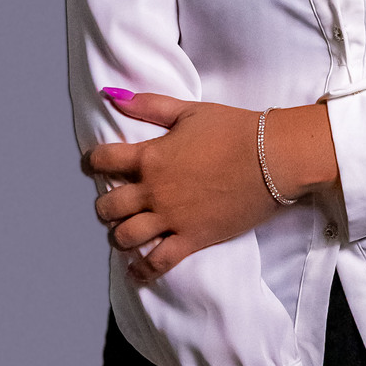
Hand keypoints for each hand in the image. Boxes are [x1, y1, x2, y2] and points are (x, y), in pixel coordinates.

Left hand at [82, 91, 337, 280]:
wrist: (273, 158)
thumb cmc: (235, 130)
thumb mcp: (190, 111)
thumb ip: (149, 105)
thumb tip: (114, 95)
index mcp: (150, 156)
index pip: (103, 160)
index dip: (93, 162)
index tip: (93, 165)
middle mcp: (154, 190)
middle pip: (108, 206)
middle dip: (105, 206)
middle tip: (113, 204)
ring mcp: (172, 218)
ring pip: (125, 237)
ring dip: (119, 236)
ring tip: (124, 233)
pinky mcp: (192, 239)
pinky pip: (157, 262)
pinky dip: (142, 270)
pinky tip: (136, 270)